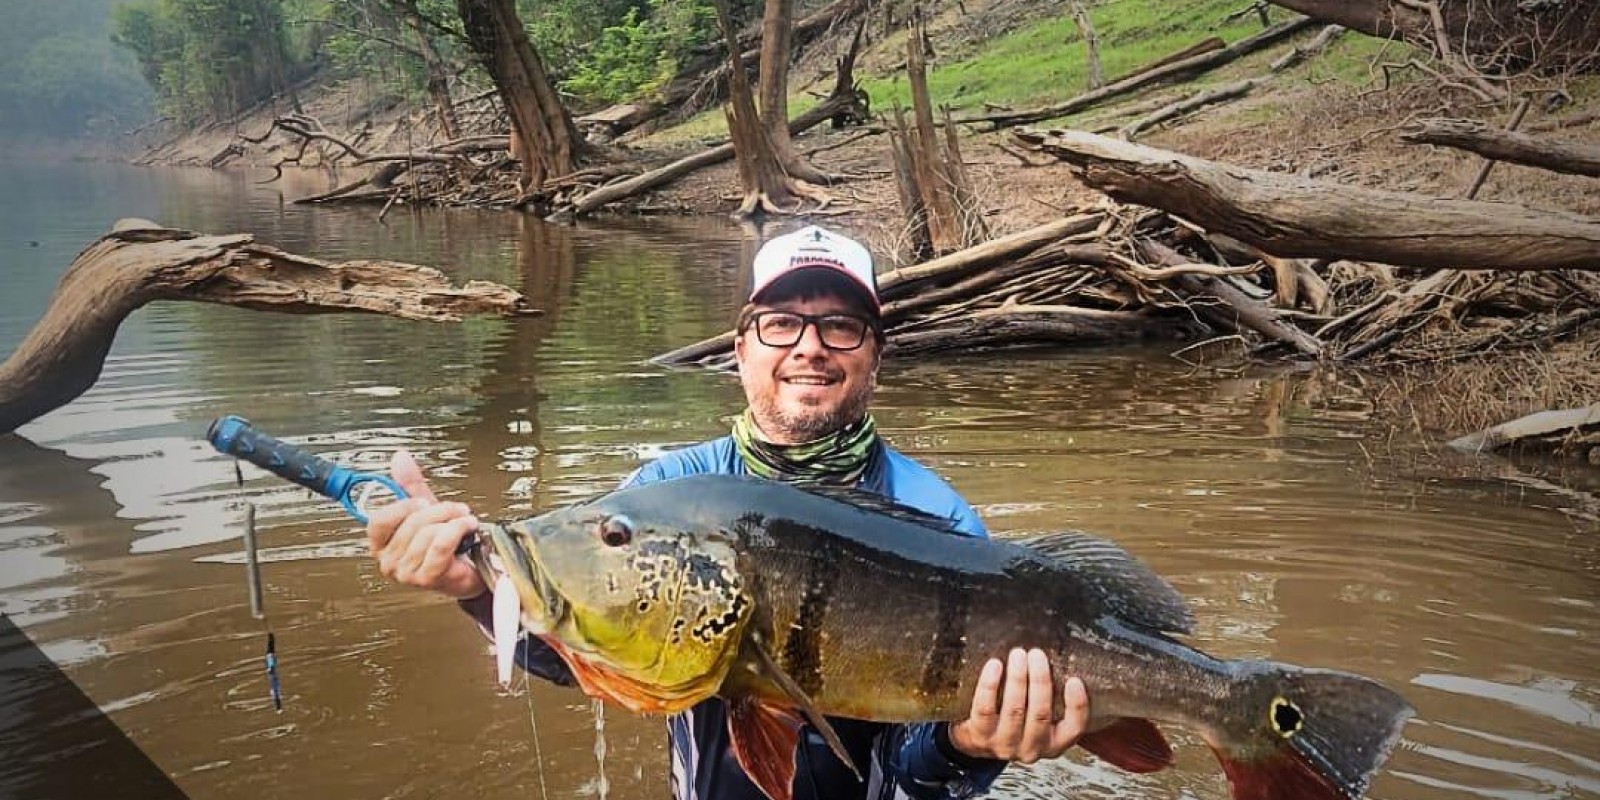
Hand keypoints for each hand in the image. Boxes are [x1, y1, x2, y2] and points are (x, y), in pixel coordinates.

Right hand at [365, 449, 486, 598]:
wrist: (473, 571)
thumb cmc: (448, 546)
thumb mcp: (427, 509)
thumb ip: (411, 485)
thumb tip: (400, 458)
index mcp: (382, 544)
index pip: (379, 521)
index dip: (402, 507)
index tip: (422, 501)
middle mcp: (390, 561)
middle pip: (411, 523)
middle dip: (439, 510)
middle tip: (456, 509)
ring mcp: (407, 572)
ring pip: (428, 532)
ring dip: (453, 522)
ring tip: (464, 523)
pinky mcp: (427, 578)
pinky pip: (441, 544)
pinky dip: (458, 530)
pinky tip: (467, 527)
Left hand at [948, 648, 1087, 762]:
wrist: (979, 739)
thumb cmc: (1015, 719)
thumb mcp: (1038, 714)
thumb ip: (1050, 694)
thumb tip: (1057, 654)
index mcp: (1054, 742)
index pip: (1074, 728)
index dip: (1077, 706)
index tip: (1074, 680)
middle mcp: (1032, 748)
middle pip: (1040, 715)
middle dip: (1039, 680)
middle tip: (1037, 654)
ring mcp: (1005, 744)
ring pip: (1014, 710)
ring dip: (1017, 679)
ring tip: (1017, 655)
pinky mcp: (981, 736)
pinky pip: (985, 709)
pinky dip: (990, 685)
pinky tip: (994, 666)